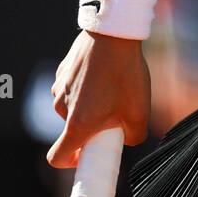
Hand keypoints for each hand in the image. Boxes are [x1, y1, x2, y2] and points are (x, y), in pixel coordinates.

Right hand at [47, 29, 150, 168]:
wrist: (114, 33)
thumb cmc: (125, 73)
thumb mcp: (140, 112)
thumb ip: (134, 136)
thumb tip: (128, 139)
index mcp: (76, 124)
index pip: (57, 158)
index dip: (71, 163)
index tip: (88, 155)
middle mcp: (61, 108)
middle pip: (72, 129)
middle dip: (91, 127)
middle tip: (115, 113)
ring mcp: (59, 87)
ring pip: (73, 107)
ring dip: (90, 104)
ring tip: (114, 87)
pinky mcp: (63, 70)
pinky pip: (73, 87)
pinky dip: (87, 86)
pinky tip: (105, 71)